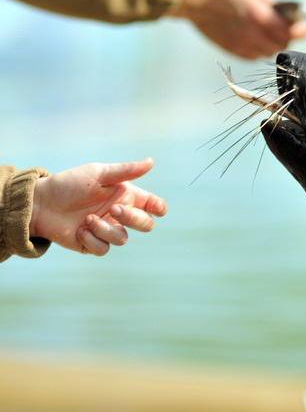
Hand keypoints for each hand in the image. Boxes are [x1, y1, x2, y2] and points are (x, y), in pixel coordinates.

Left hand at [31, 158, 166, 255]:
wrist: (41, 203)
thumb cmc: (69, 184)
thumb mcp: (98, 173)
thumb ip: (125, 171)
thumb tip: (151, 162)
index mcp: (124, 196)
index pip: (152, 205)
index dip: (158, 207)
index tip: (155, 207)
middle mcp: (119, 214)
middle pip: (145, 224)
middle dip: (133, 218)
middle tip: (113, 209)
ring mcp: (107, 230)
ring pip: (122, 238)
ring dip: (106, 229)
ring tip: (87, 219)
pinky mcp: (93, 245)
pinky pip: (104, 249)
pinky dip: (92, 240)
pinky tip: (79, 230)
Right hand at [170, 0, 305, 58]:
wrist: (194, 2)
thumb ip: (269, 5)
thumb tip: (282, 13)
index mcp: (259, 16)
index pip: (287, 31)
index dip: (300, 31)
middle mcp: (252, 35)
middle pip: (280, 46)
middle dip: (287, 38)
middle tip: (288, 30)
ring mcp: (242, 45)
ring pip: (268, 53)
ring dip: (273, 46)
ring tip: (270, 35)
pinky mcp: (234, 51)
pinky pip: (254, 57)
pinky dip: (260, 50)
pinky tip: (256, 41)